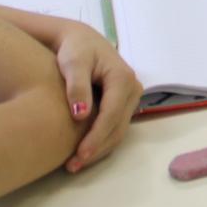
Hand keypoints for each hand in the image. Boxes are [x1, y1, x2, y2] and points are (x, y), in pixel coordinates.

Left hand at [50, 23, 141, 172]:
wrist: (79, 40)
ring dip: (99, 149)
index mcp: (123, 78)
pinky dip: (101, 142)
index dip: (97, 136)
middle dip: (97, 148)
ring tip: (75, 164)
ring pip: (118, 131)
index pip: (112, 114)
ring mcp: (131, 98)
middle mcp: (133, 89)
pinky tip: (82, 152)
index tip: (79, 154)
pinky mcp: (123, 104)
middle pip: (118, 127)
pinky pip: (115, 127)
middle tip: (73, 165)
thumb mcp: (73, 63)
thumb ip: (76, 86)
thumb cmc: (74, 49)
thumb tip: (81, 115)